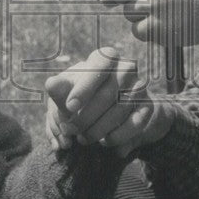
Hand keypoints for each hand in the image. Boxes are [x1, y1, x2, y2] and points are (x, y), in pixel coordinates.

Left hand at [44, 47, 174, 157]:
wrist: (114, 107)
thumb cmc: (86, 94)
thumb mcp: (70, 90)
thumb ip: (60, 88)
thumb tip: (51, 84)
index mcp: (106, 57)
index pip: (98, 66)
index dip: (84, 87)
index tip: (69, 107)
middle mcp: (126, 68)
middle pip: (107, 94)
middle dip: (85, 116)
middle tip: (70, 130)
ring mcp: (140, 87)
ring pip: (119, 111)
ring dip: (99, 129)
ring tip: (83, 139)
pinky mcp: (148, 106)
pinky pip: (135, 124)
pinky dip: (118, 136)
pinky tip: (104, 142)